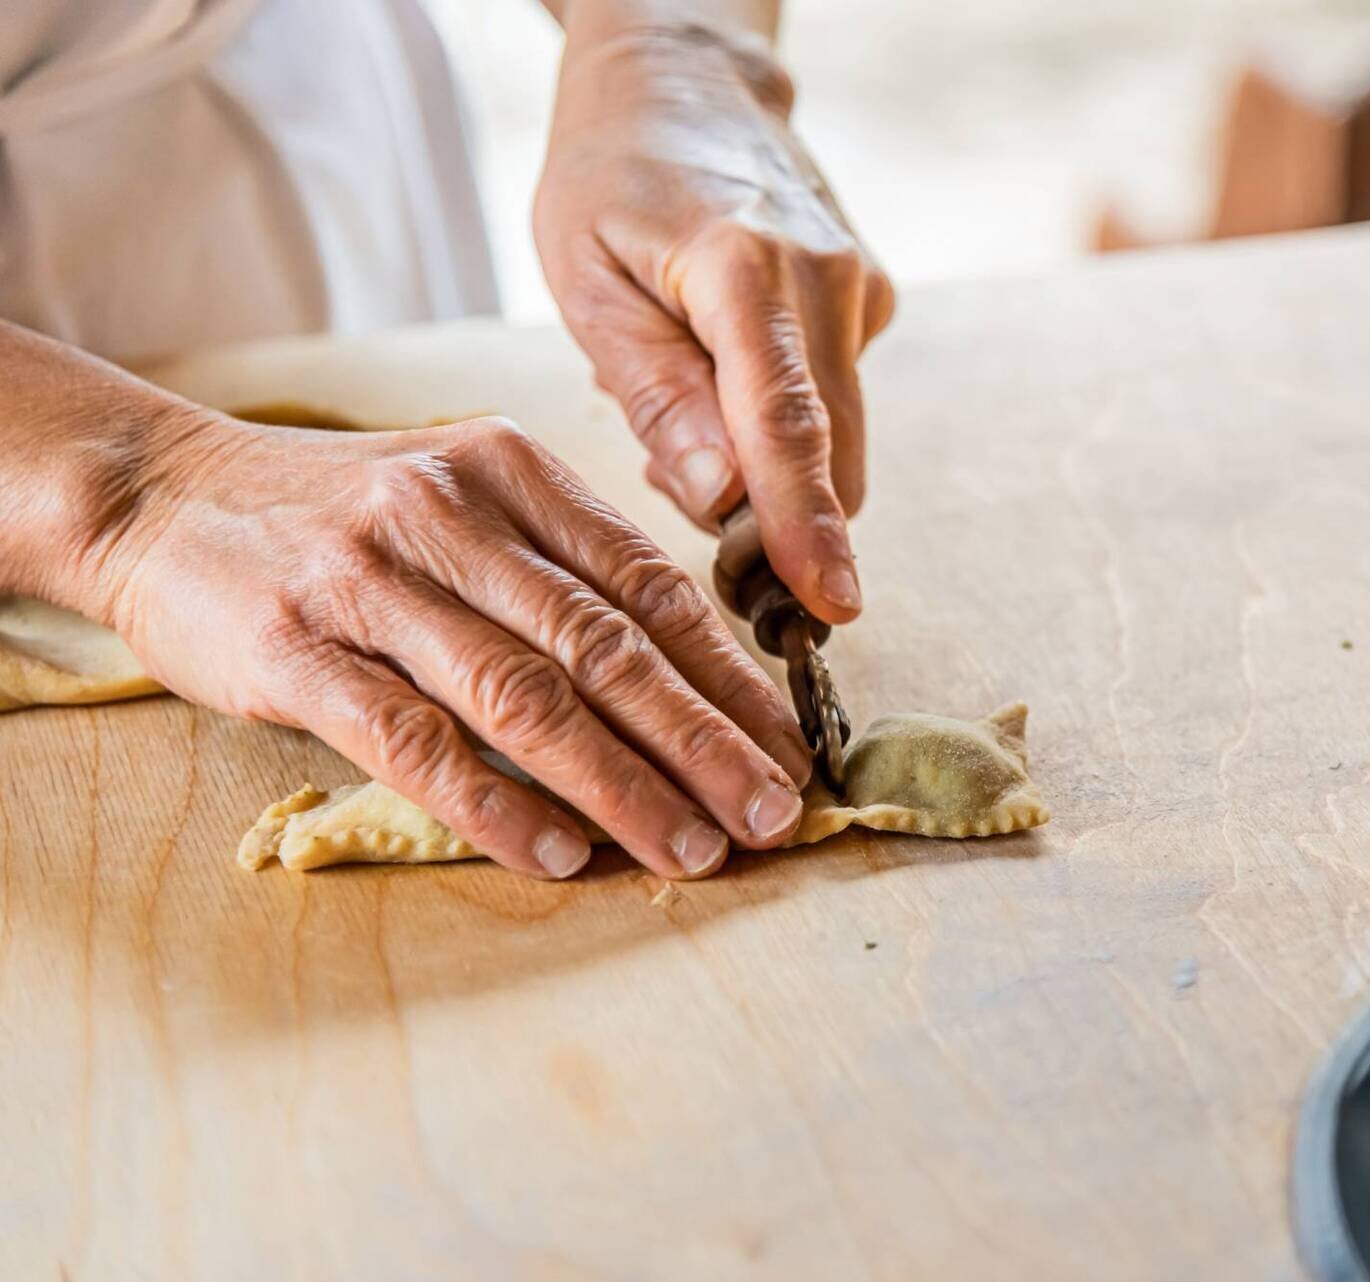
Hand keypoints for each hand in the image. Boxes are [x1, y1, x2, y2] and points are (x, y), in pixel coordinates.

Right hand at [100, 412, 816, 879]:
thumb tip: (688, 675)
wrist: (157, 493)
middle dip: (703, 740)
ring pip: (525, 695)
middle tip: (773, 813)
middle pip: (606, 644)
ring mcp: (369, 579)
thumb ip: (560, 566)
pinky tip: (560, 854)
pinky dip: (496, 803)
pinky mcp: (296, 650)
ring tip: (691, 849)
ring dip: (622, 785)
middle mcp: (450, 512)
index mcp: (511, 471)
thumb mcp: (462, 497)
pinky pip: (415, 741)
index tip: (789, 746)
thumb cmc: (339, 517)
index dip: (728, 675)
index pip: (648, 582)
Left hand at [534, 9, 892, 624]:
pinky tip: (722, 370)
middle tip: (699, 525)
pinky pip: (836, 400)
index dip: (806, 525)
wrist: (686, 80)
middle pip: (829, 451)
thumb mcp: (586, 281)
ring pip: (837, 436)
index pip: (787, 424)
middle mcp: (827, 278)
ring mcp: (861, 288)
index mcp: (745, 268)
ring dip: (772, 468)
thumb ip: (656, 394)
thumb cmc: (612, 175)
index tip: (828, 604)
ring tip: (688, 412)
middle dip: (778, 519)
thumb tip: (719, 501)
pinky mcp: (872, 300)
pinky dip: (783, 421)